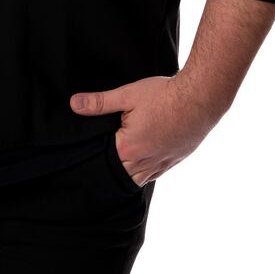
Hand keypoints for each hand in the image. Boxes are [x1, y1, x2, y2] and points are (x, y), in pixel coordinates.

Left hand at [69, 74, 219, 186]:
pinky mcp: (175, 160)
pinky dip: (145, 173)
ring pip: (138, 179)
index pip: (104, 162)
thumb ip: (100, 103)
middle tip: (98, 165)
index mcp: (128, 148)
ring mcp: (162, 163)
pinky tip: (140, 165)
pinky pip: (155, 174)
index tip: (85, 158)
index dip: (94, 158)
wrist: (200, 98)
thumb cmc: (164, 95)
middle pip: (120, 175)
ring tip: (118, 165)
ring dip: (127, 173)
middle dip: (110, 170)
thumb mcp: (128, 94)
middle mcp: (145, 162)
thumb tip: (74, 105)